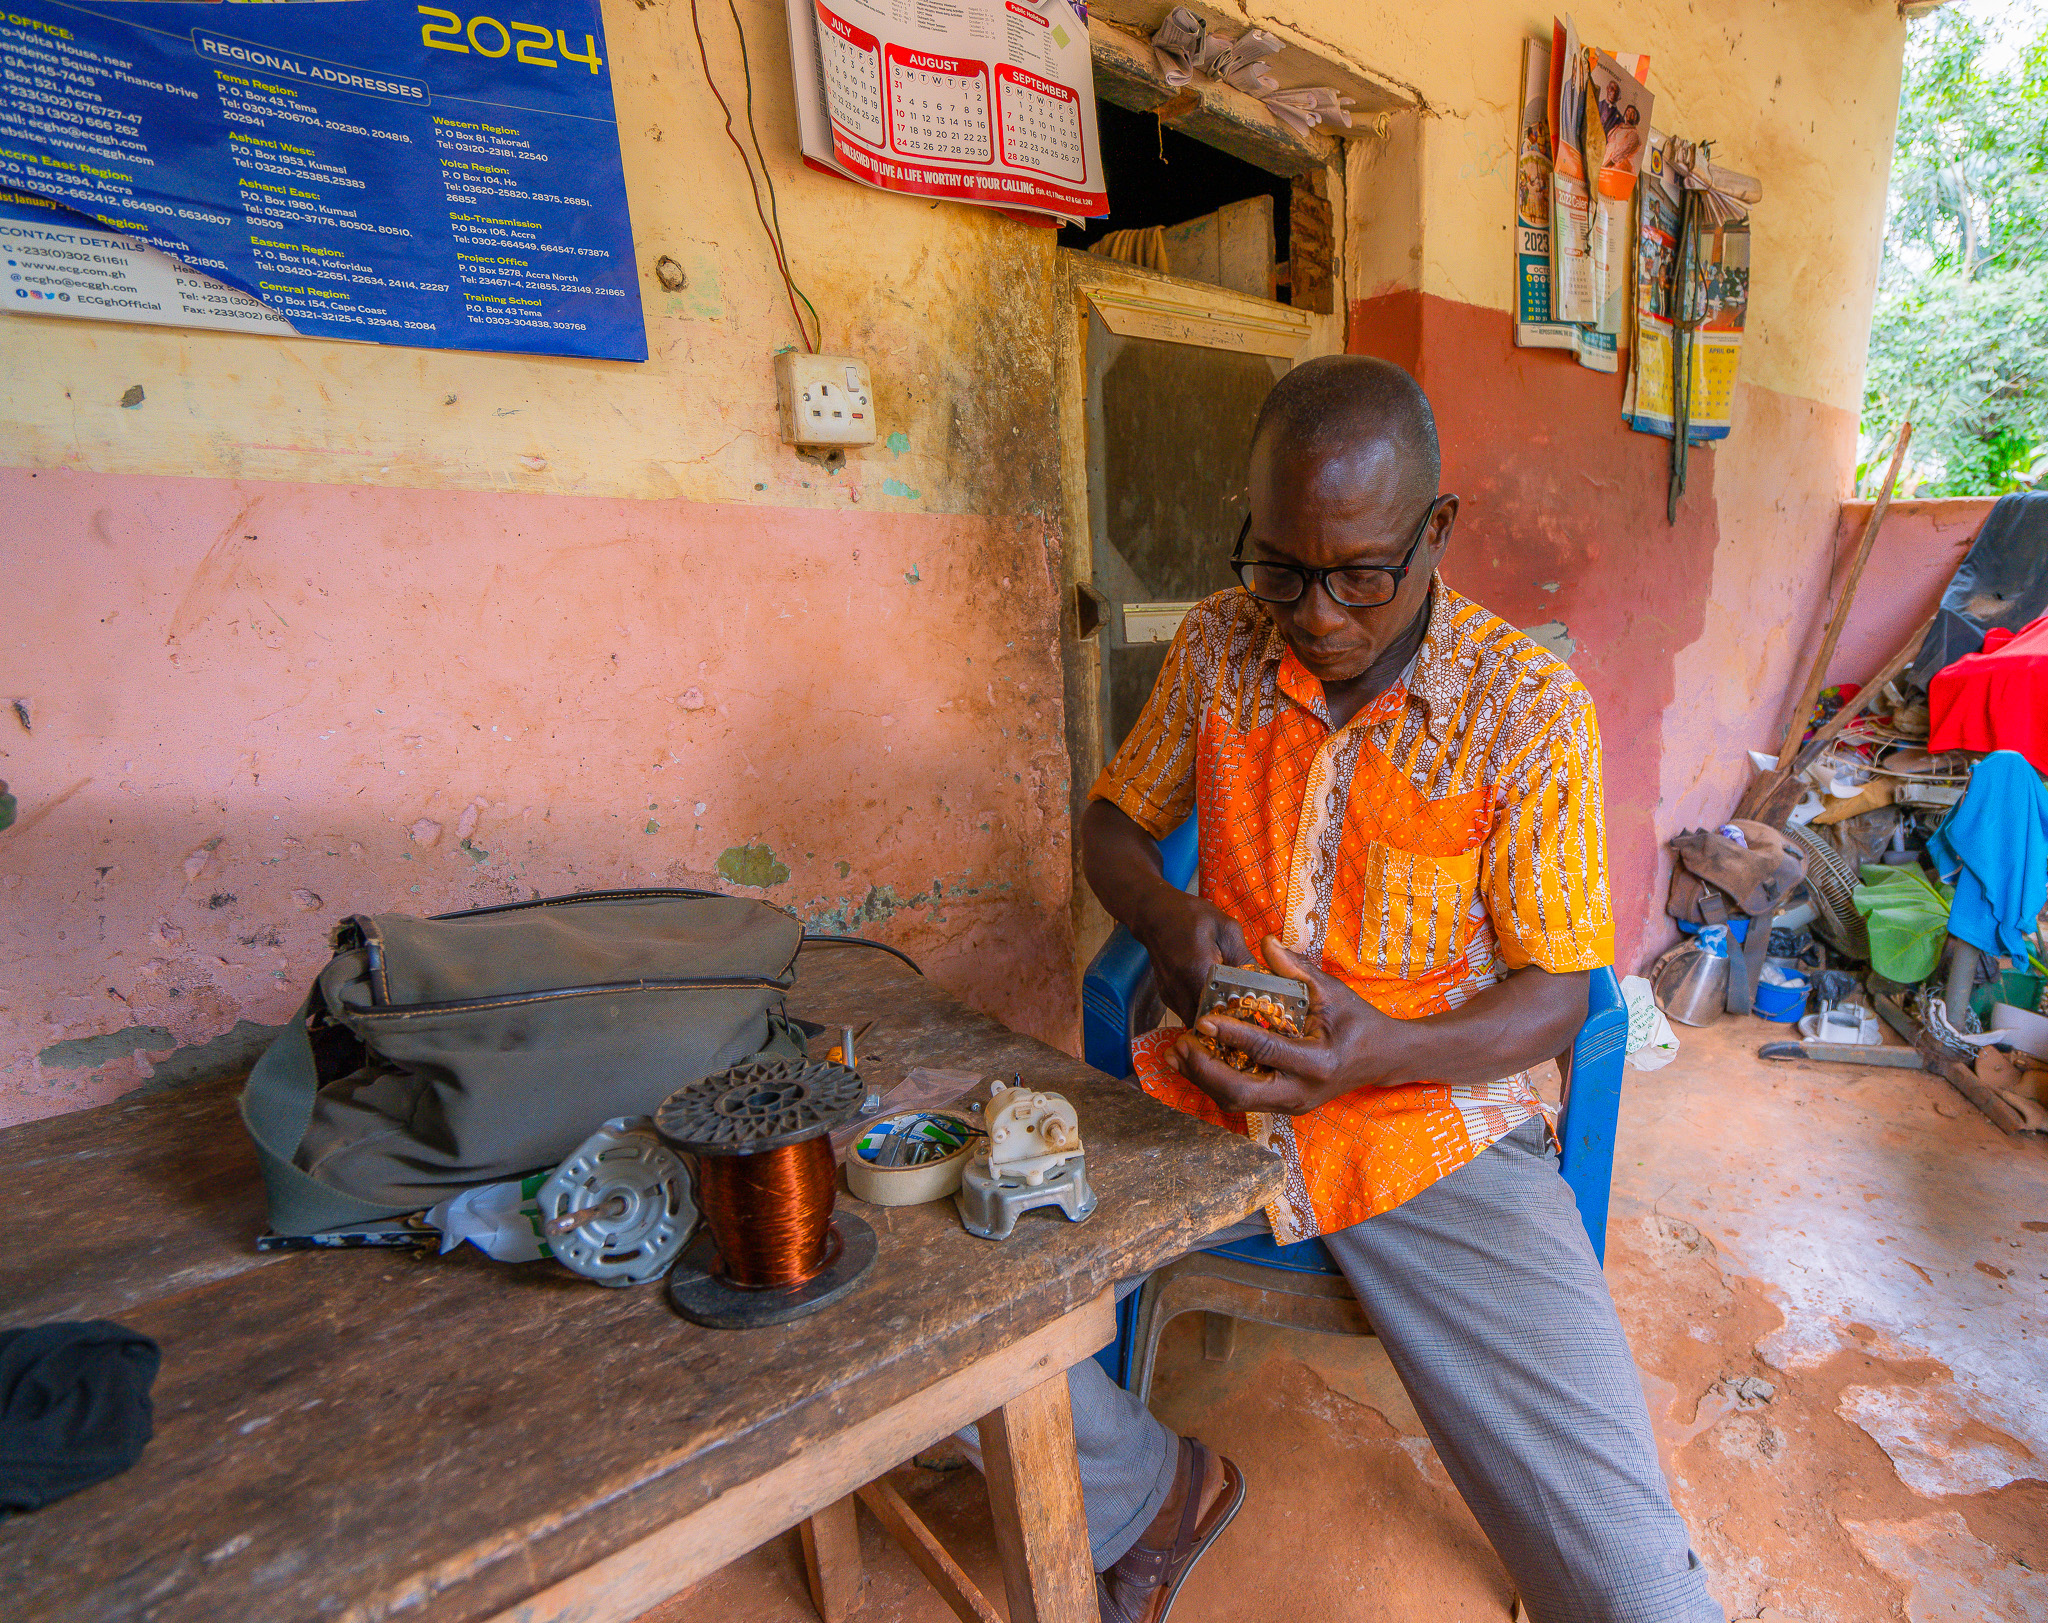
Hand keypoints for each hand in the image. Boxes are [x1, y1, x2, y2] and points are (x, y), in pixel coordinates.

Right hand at [1130, 889, 1251, 1025]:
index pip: (1220, 1010)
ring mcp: (1171, 996)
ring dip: (1215, 1019)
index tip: (1254, 1012)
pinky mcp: (1167, 997)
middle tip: (1246, 1013)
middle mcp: (1179, 990)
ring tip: (1232, 1008)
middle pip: (1208, 1024)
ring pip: (1197, 1022)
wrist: (1155, 914)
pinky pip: (1189, 1013)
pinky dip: (1203, 1011)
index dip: (1239, 1016)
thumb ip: (1244, 958)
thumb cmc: (1192, 916)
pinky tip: (1215, 999)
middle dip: (1228, 1022)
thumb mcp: (1226, 930)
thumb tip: (1264, 983)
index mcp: (1196, 971)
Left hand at [1170, 937, 1413, 1115]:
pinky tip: (1197, 1062)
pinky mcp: (1284, 1106)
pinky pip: (1243, 1099)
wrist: (1384, 1058)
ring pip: (1236, 1102)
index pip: (1266, 1049)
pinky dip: (1217, 1082)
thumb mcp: (1333, 991)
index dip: (1232, 1035)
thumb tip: (1266, 941)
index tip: (1205, 1020)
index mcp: (1317, 1062)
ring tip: (1176, 1053)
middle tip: (1179, 1045)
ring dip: (1203, 1079)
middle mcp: (1301, 1092)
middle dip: (1204, 1071)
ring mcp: (1292, 1104)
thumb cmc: (1359, 1022)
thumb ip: (1297, 969)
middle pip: (1240, 1093)